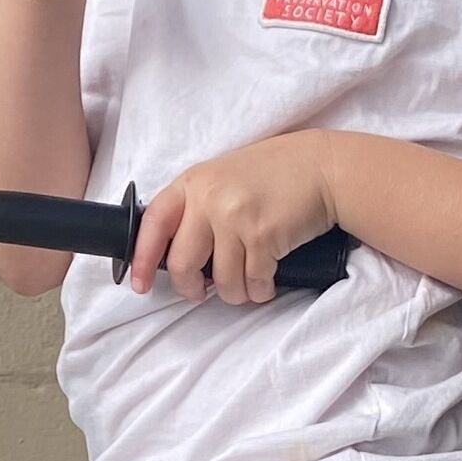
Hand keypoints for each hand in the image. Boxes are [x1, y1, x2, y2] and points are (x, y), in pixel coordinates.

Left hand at [130, 132, 340, 304]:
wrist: (322, 167)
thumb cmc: (274, 173)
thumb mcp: (224, 177)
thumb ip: (197, 205)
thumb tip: (176, 253)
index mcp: (193, 182)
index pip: (153, 223)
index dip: (142, 259)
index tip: (139, 284)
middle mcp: (209, 198)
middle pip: (182, 264)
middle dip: (191, 289)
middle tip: (202, 292)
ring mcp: (235, 218)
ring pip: (221, 281)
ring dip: (235, 293)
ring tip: (246, 284)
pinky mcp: (264, 236)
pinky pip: (254, 282)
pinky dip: (260, 290)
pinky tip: (266, 281)